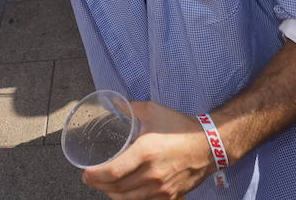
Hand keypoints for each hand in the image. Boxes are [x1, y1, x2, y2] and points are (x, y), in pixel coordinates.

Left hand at [81, 101, 214, 198]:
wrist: (210, 145)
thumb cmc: (180, 126)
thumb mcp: (154, 111)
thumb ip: (131, 108)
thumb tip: (114, 104)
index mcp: (146, 151)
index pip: (113, 172)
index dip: (95, 176)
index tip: (85, 173)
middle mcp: (153, 174)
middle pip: (117, 189)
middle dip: (99, 185)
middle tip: (90, 179)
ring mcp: (162, 189)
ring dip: (112, 194)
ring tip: (104, 186)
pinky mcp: (170, 197)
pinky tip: (123, 192)